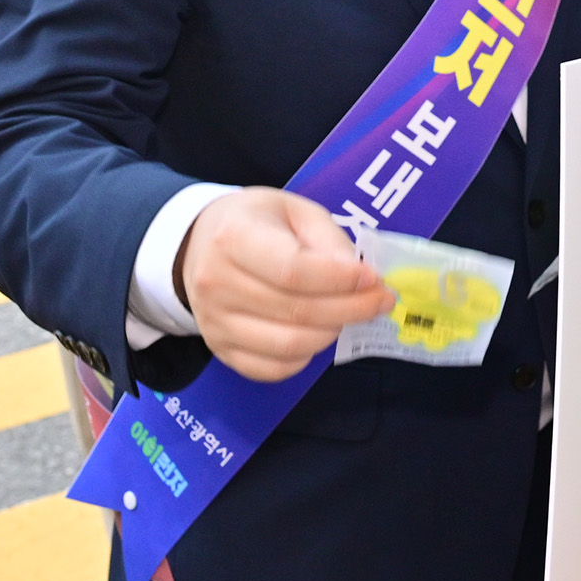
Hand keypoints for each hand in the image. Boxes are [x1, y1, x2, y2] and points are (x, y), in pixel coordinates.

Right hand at [177, 186, 390, 381]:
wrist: (199, 245)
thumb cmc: (257, 223)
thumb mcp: (296, 211)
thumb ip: (330, 240)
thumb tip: (361, 279)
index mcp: (234, 237)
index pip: (293, 270)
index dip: (340, 280)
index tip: (373, 278)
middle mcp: (216, 282)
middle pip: (296, 311)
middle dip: (351, 310)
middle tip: (380, 301)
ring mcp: (214, 321)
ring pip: (287, 345)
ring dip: (332, 334)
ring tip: (350, 316)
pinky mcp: (219, 349)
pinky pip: (270, 369)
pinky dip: (305, 358)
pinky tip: (319, 334)